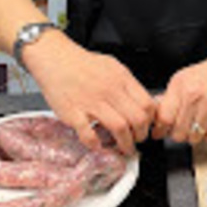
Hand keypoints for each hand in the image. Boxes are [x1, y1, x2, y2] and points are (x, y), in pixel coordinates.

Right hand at [23, 30, 156, 154]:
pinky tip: (97, 144)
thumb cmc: (82, 64)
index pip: (147, 104)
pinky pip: (88, 134)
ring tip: (124, 147)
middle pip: (138, 119)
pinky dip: (95, 143)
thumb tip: (141, 100)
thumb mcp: (112, 66)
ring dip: (125, 143)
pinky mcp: (74, 112)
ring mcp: (92, 102)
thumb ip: (127, 83)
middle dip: (141, 135)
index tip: (148, 126)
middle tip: (137, 140)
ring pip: (120, 128)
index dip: (151, 120)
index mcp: (121, 79)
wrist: (55, 58)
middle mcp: (110, 90)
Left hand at [151, 38, 206, 144]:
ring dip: (194, 135)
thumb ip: (171, 98)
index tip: (159, 133)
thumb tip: (158, 120)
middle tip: (182, 128)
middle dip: (178, 133)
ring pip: (194, 137)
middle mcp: (195, 96)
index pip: (164, 118)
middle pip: (178, 132)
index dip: (160, 129)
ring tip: (198, 123)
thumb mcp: (184, 78)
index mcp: (181, 86)